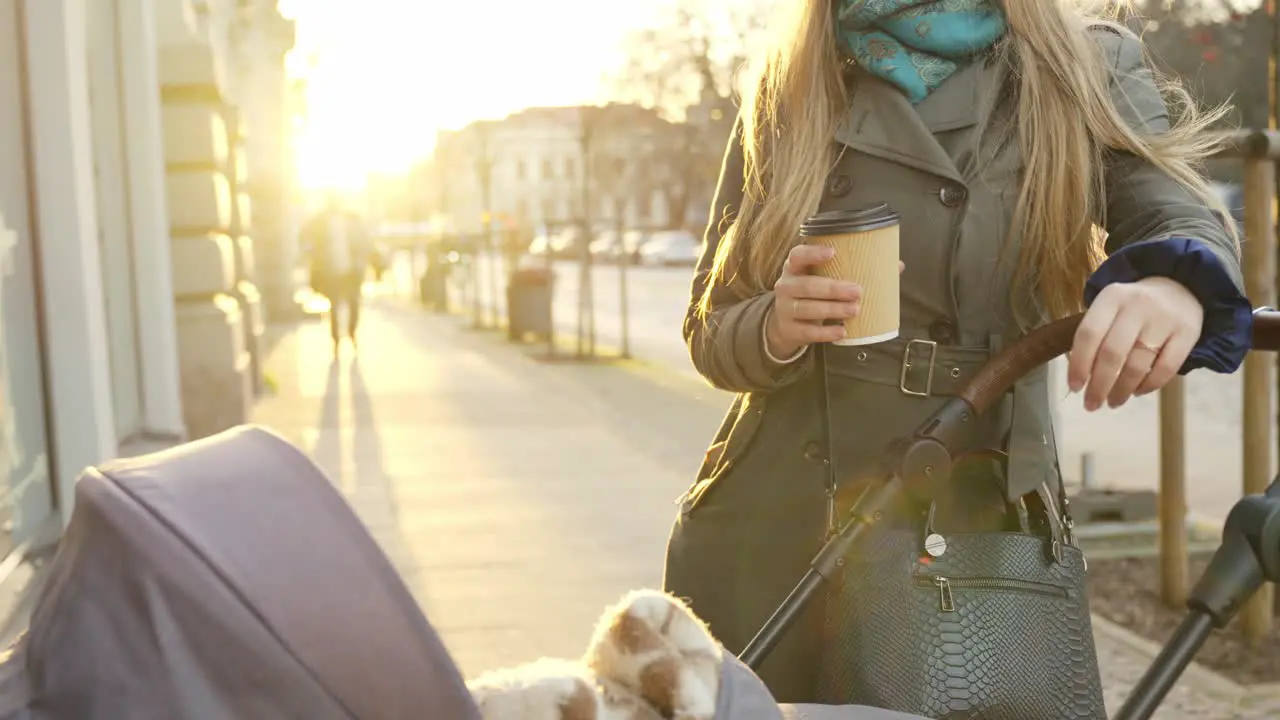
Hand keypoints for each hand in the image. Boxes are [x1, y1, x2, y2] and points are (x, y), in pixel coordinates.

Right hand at [765, 245, 903, 358]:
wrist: (785, 325)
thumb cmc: (811, 295)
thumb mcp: (822, 279)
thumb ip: (853, 271)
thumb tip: (896, 265)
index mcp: (795, 268)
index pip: (798, 255)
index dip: (813, 253)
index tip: (833, 252)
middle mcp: (786, 286)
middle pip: (807, 285)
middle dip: (833, 288)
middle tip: (858, 291)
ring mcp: (785, 308)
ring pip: (807, 308)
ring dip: (832, 309)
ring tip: (854, 310)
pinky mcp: (789, 329)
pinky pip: (807, 332)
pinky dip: (825, 333)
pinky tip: (841, 331)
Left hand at [1067, 276, 1202, 410]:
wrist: (1181, 286)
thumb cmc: (1133, 307)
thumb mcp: (1110, 308)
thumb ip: (1095, 335)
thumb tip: (1078, 377)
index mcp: (1112, 297)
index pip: (1088, 334)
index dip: (1078, 364)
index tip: (1074, 387)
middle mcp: (1138, 305)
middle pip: (1112, 353)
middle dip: (1099, 385)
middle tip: (1092, 405)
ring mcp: (1165, 318)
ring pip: (1138, 364)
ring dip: (1122, 389)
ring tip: (1113, 401)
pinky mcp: (1188, 332)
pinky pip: (1167, 368)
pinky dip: (1150, 385)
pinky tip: (1137, 392)